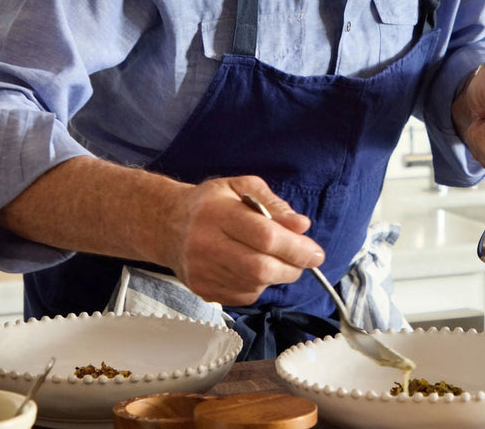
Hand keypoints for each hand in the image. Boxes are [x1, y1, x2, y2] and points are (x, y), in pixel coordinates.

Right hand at [162, 175, 324, 304]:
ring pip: (254, 285)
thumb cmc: (211, 203)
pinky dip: (261, 285)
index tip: (316, 252)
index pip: (264, 236)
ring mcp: (202, 272)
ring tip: (282, 260)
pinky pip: (244, 296)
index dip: (295, 247)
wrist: (168, 225)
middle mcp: (206, 244)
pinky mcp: (202, 291)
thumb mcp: (243, 188)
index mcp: (217, 213)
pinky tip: (258, 269)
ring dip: (279, 276)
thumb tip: (301, 226)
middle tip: (306, 260)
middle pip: (260, 267)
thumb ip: (274, 204)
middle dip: (292, 266)